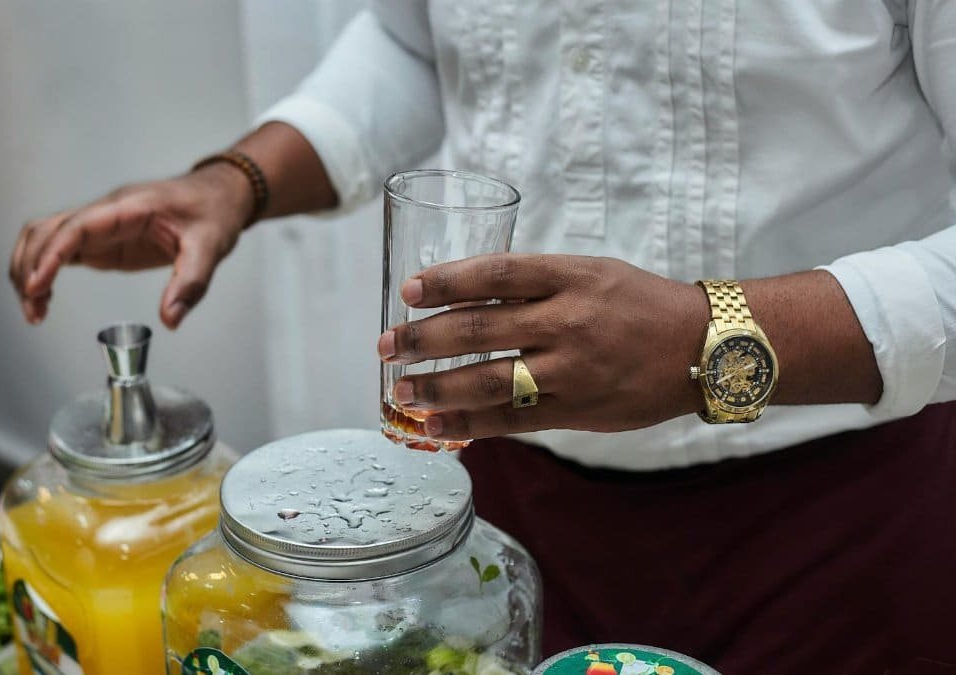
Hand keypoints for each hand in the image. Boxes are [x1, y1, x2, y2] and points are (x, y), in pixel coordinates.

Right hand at [8, 162, 252, 327]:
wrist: (220, 194)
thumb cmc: (213, 211)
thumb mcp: (210, 247)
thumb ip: (190, 284)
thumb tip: (170, 319)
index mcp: (128, 208)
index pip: (77, 226)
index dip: (52, 255)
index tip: (36, 285)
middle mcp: (106, 213)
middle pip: (48, 231)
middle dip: (31, 268)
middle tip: (33, 311)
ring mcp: (100, 225)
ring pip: (45, 237)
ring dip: (29, 268)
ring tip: (33, 310)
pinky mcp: (102, 239)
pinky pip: (60, 249)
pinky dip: (44, 272)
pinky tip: (43, 298)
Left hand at [377, 254, 709, 438]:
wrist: (703, 347)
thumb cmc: (638, 304)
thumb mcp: (590, 272)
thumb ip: (534, 283)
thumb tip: (463, 297)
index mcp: (570, 277)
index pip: (494, 275)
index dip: (446, 282)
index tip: (408, 291)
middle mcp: (568, 321)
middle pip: (480, 330)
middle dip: (423, 339)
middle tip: (386, 345)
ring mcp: (572, 370)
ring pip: (491, 381)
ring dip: (437, 388)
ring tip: (401, 390)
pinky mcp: (577, 410)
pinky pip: (513, 420)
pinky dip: (470, 424)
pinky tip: (436, 425)